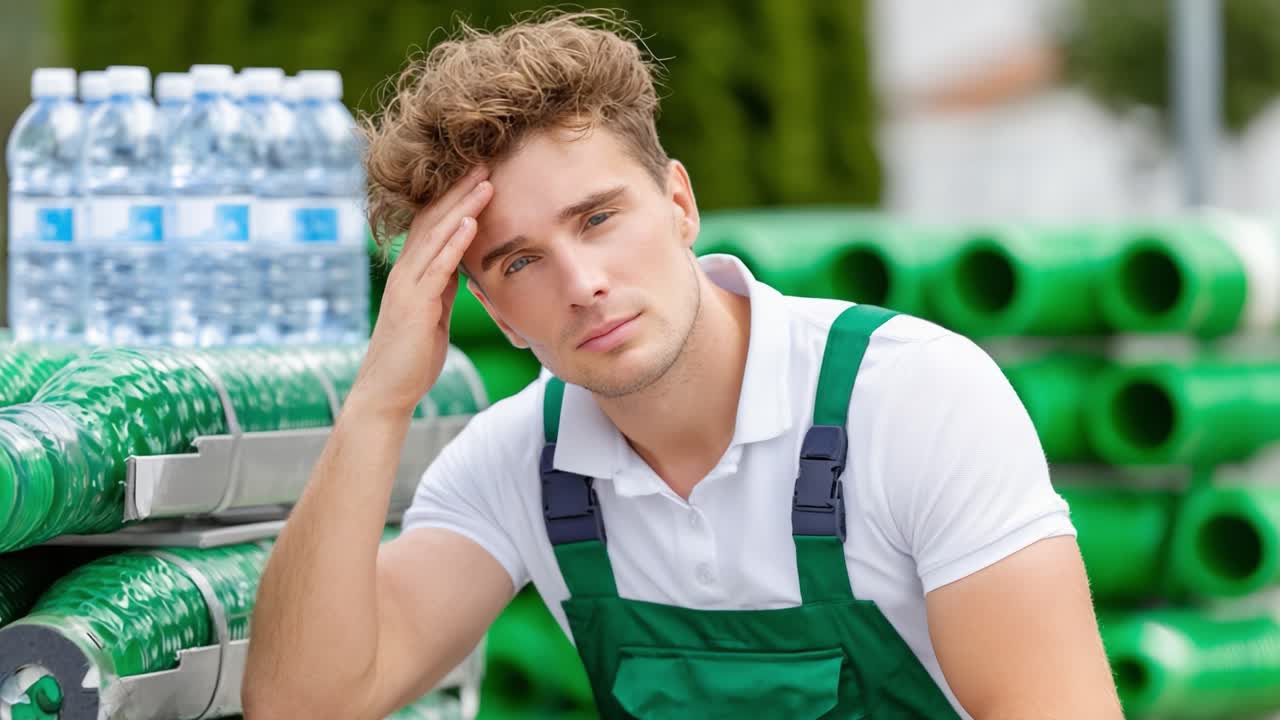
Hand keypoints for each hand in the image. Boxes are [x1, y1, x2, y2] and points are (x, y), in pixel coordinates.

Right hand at [353, 166, 493, 417]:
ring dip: (463, 207)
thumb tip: (460, 268)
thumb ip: (443, 289)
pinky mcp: (413, 304)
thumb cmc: (412, 357)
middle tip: (485, 161)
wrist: (387, 392)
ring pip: (436, 236)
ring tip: (486, 181)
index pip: (434, 225)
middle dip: (460, 190)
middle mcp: (406, 272)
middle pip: (434, 220)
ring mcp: (407, 286)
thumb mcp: (433, 315)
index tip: (480, 175)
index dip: (455, 198)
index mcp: (412, 274)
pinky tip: (471, 222)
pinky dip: (455, 242)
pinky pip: (437, 267)